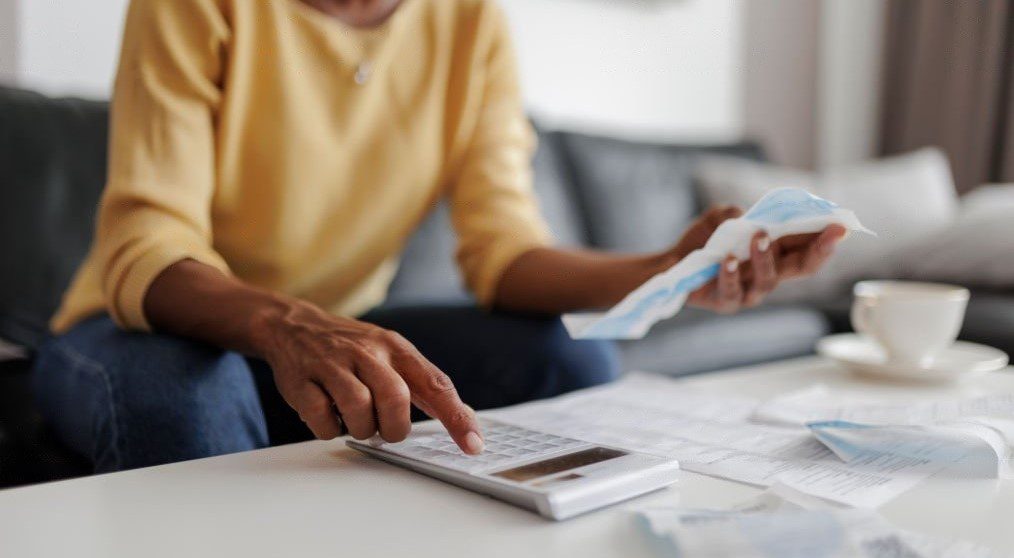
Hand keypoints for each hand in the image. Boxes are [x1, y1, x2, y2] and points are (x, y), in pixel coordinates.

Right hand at [254, 301, 483, 453]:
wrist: (293, 326)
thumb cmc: (352, 348)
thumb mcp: (391, 352)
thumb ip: (423, 383)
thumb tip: (464, 418)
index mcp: (395, 348)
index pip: (436, 384)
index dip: (457, 417)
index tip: (473, 445)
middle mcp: (367, 352)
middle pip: (396, 398)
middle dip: (394, 427)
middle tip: (386, 429)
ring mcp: (332, 364)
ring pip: (359, 409)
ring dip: (362, 429)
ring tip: (355, 421)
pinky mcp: (302, 381)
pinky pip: (322, 419)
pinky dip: (329, 428)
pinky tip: (329, 415)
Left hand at [666, 206, 846, 312]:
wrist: (672, 263)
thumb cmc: (704, 241)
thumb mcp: (719, 218)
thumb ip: (734, 213)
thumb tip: (746, 216)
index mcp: (776, 252)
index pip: (808, 247)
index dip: (827, 237)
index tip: (842, 225)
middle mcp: (768, 274)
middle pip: (802, 267)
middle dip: (819, 250)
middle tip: (831, 234)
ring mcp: (748, 291)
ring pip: (768, 280)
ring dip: (767, 256)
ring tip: (759, 235)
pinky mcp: (725, 301)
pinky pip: (732, 292)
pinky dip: (730, 275)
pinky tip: (727, 260)